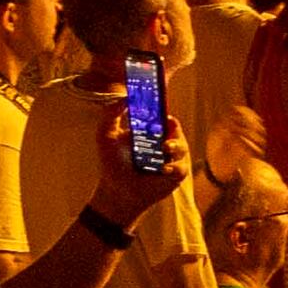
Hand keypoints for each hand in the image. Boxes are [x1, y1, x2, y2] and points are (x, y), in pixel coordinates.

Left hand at [83, 85, 186, 231]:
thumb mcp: (106, 134)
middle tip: (168, 122)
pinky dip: (173, 167)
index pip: (160, 115)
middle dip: (173, 125)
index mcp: (149, 131)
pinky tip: (163, 169)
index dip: (161, 108)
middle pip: (175, 128)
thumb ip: (111, 113)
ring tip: (165, 148)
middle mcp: (163, 142)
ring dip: (175, 145)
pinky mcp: (176, 175)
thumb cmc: (112, 162)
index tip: (158, 104)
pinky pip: (181, 167)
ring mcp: (171, 158)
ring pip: (182, 146)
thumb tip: (126, 97)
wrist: (117, 190)